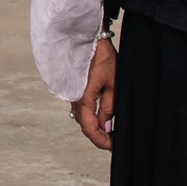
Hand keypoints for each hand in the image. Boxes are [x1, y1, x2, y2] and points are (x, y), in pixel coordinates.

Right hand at [72, 35, 116, 149]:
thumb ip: (109, 107)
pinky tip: (101, 117)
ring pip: (82, 118)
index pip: (90, 128)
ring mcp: (72, 94)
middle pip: (85, 125)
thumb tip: (108, 127)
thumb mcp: (113, 83)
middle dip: (99, 136)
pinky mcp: (74, 90)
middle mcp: (74, 98)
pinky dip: (91, 117)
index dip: (101, 141)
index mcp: (83, 98)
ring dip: (95, 127)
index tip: (113, 147)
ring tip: (110, 131)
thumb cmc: (102, 58)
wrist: (88, 38)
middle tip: (114, 142)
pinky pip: (81, 109)